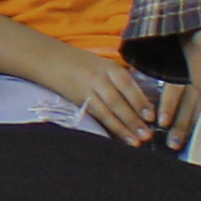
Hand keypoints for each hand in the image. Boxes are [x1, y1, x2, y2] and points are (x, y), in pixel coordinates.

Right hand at [34, 44, 166, 145]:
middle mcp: (97, 79)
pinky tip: (118, 137)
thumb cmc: (83, 62)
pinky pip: (95, 116)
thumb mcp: (105, 65)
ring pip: (105, 112)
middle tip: (147, 135)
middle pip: (116, 101)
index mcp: (108, 67)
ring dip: (121, 128)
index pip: (126, 84)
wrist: (49, 59)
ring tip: (135, 141)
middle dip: (132, 119)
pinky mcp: (77, 102)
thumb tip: (146, 103)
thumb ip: (122, 80)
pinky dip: (108, 127)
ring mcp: (86, 91)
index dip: (139, 101)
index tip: (151, 116)